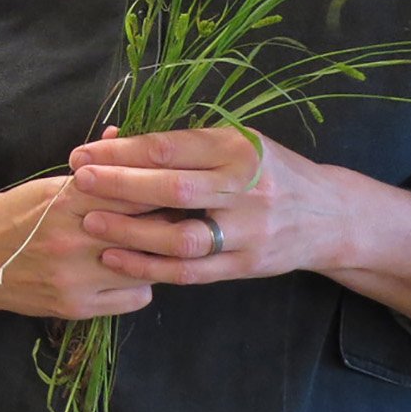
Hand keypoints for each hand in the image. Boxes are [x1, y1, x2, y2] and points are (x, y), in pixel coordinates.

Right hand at [0, 172, 163, 320]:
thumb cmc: (7, 215)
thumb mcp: (46, 185)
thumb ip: (90, 172)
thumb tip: (122, 137)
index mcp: (68, 199)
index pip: (139, 190)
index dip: (163, 187)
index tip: (175, 186)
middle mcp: (76, 238)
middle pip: (153, 230)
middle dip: (169, 221)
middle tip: (176, 216)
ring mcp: (77, 276)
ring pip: (150, 266)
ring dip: (156, 255)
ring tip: (150, 246)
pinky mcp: (77, 306)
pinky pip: (137, 297)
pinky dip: (138, 284)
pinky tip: (125, 272)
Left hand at [69, 127, 344, 286]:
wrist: (331, 216)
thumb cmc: (269, 171)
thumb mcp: (237, 144)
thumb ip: (183, 145)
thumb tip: (114, 140)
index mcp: (240, 150)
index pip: (171, 149)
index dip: (122, 151)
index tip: (85, 152)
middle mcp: (247, 190)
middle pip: (174, 189)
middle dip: (120, 185)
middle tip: (80, 180)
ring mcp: (249, 232)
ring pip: (181, 237)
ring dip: (130, 232)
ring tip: (90, 222)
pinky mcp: (245, 266)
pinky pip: (190, 271)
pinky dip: (149, 267)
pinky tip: (114, 258)